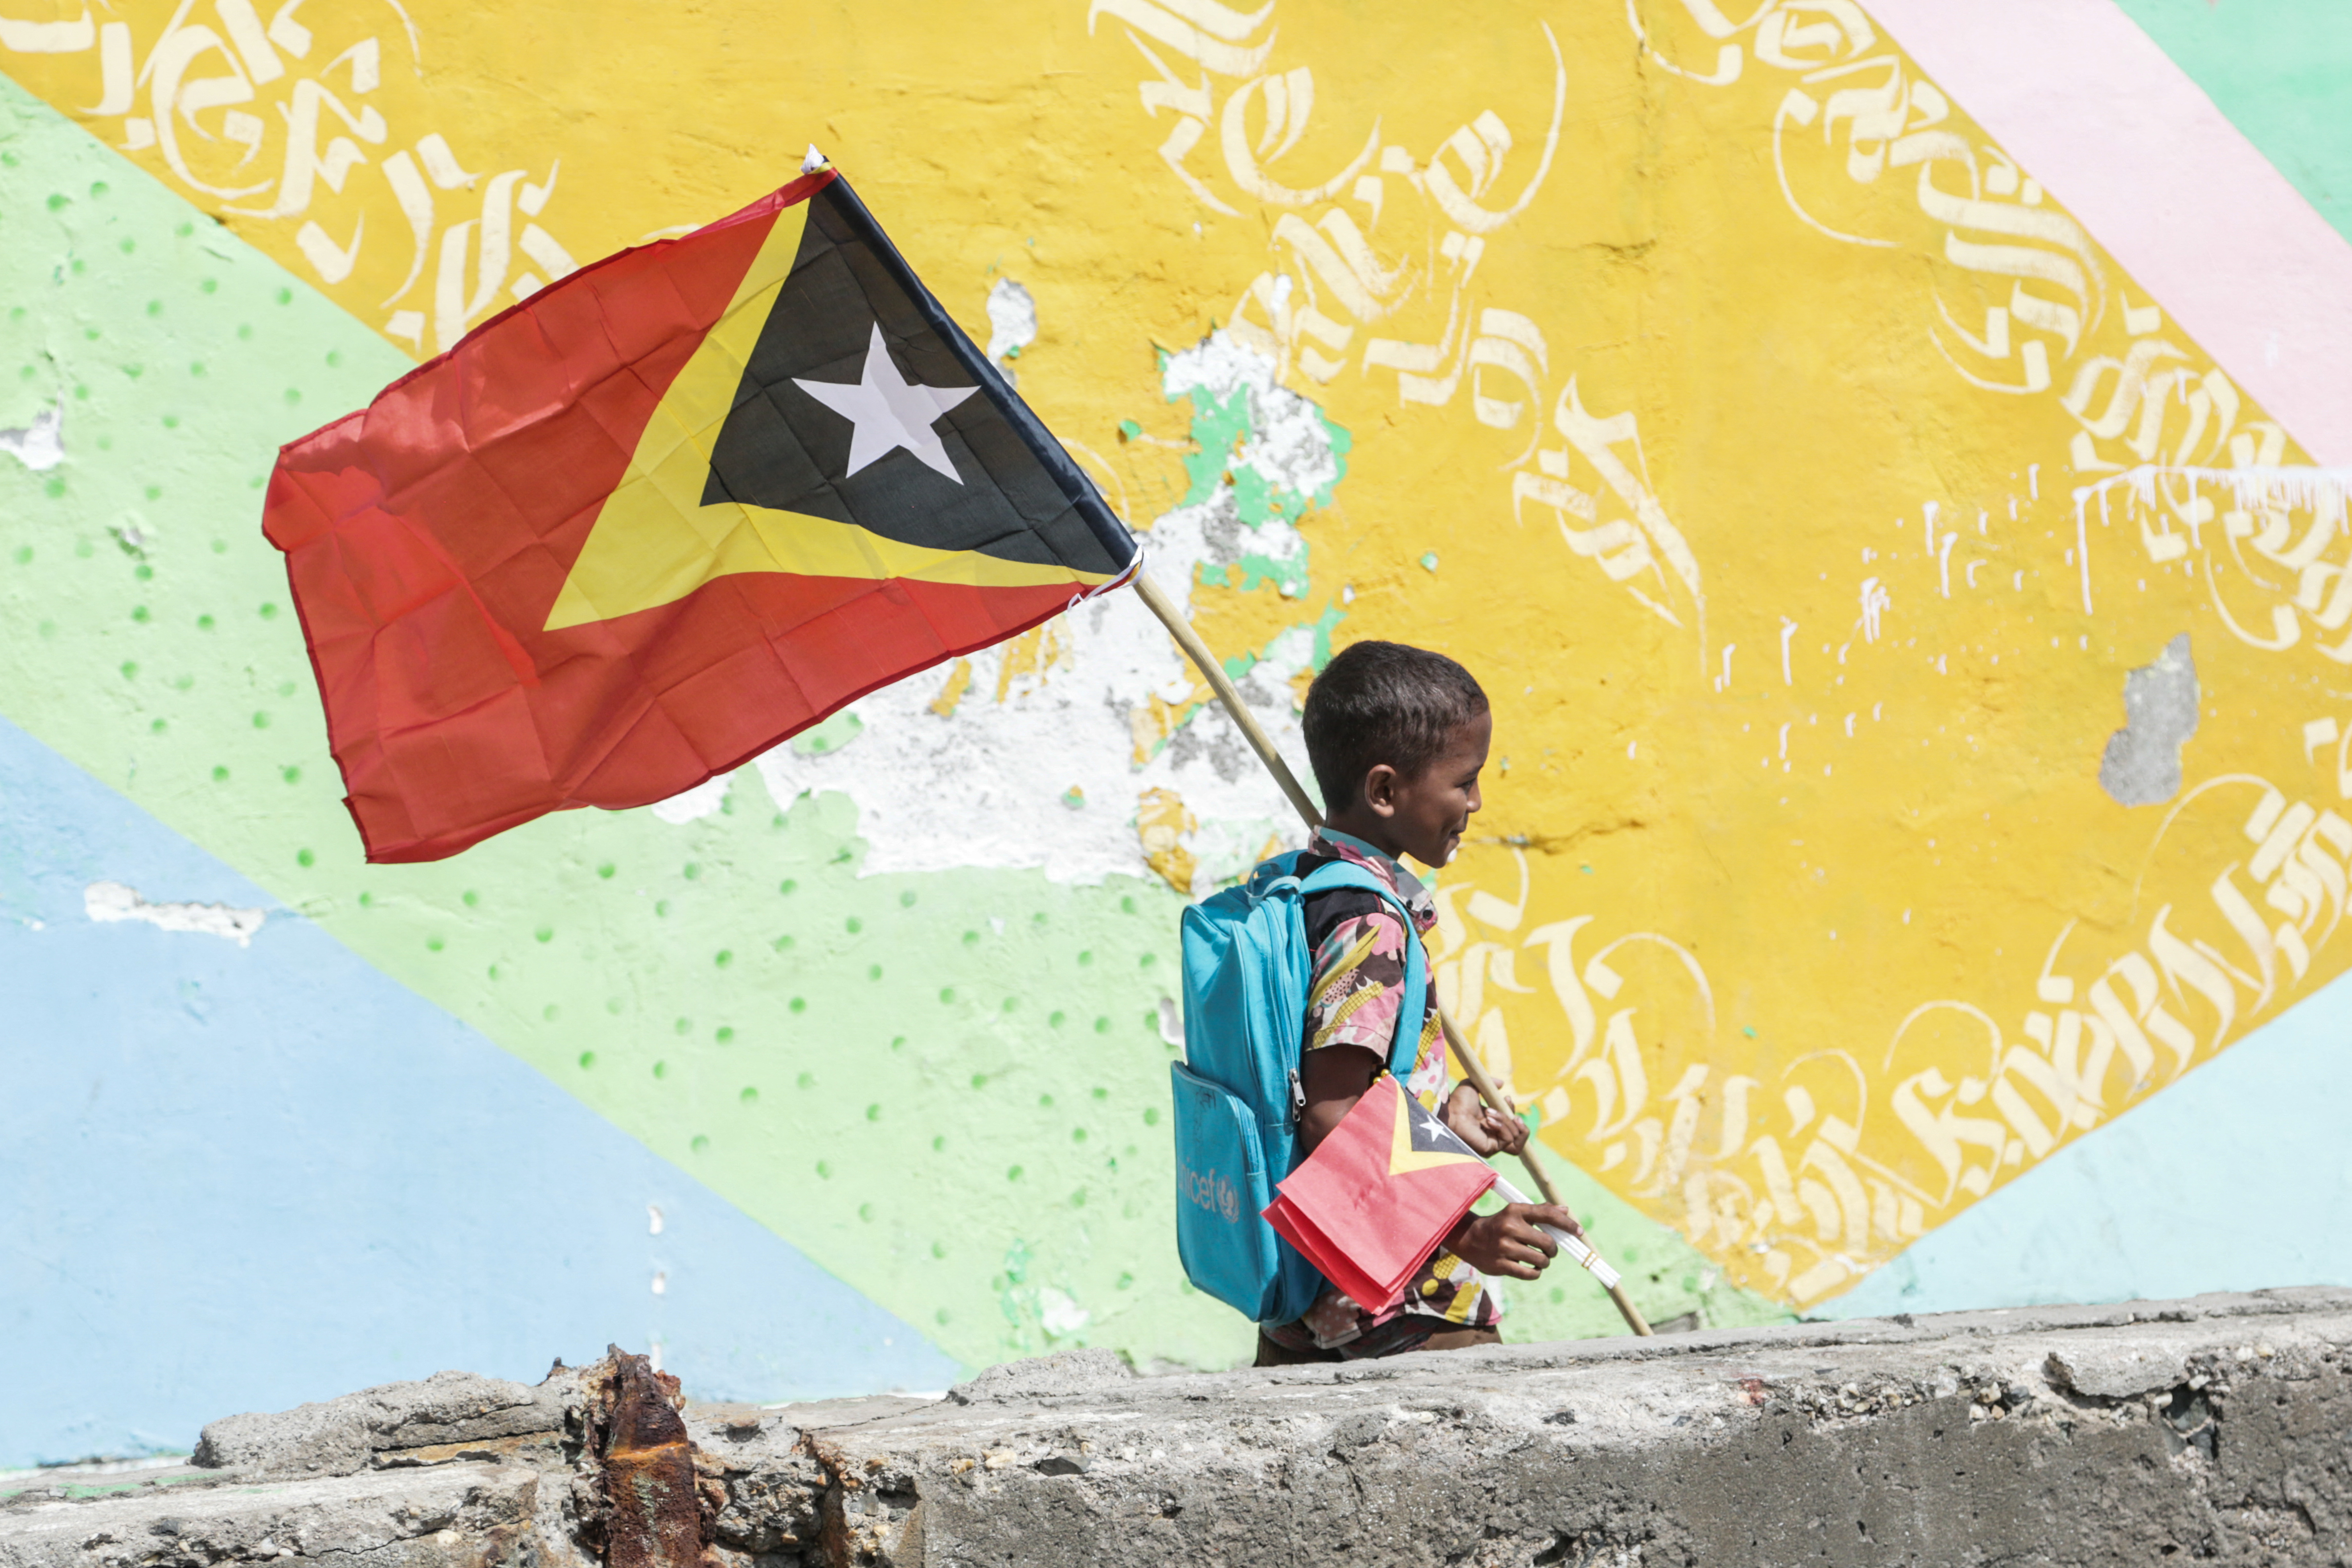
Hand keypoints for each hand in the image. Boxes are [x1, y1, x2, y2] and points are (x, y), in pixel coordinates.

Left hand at [1442, 1082, 1529, 1157]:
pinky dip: (1502, 1128)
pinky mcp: (1491, 1149)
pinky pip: (1508, 1140)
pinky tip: (1489, 1120)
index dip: (1512, 1110)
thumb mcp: (1475, 1087)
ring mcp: (1492, 1143)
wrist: (1451, 1112)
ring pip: (1514, 1135)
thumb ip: (1489, 1084)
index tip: (1507, 1098)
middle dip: (1514, 1117)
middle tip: (1506, 1104)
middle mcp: (1492, 1134)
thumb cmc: (1458, 1101)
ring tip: (1489, 1113)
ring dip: (1505, 1120)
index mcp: (1490, 1122)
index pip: (1510, 1122)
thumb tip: (1502, 1083)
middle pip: (1517, 1132)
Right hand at [1444, 1203, 1582, 1279]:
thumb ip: (1540, 1211)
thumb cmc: (1500, 1225)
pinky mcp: (1501, 1265)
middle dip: (1553, 1249)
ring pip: (1541, 1260)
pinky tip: (1532, 1269)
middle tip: (1549, 1250)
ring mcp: (1504, 1247)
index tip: (1578, 1231)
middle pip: (1547, 1242)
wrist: (1469, 1238)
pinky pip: (1530, 1274)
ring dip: (1544, 1262)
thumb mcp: (1515, 1213)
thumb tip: (1566, 1210)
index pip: (1547, 1214)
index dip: (1566, 1223)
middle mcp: (1509, 1227)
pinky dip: (1536, 1273)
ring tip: (1539, 1260)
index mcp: (1515, 1211)